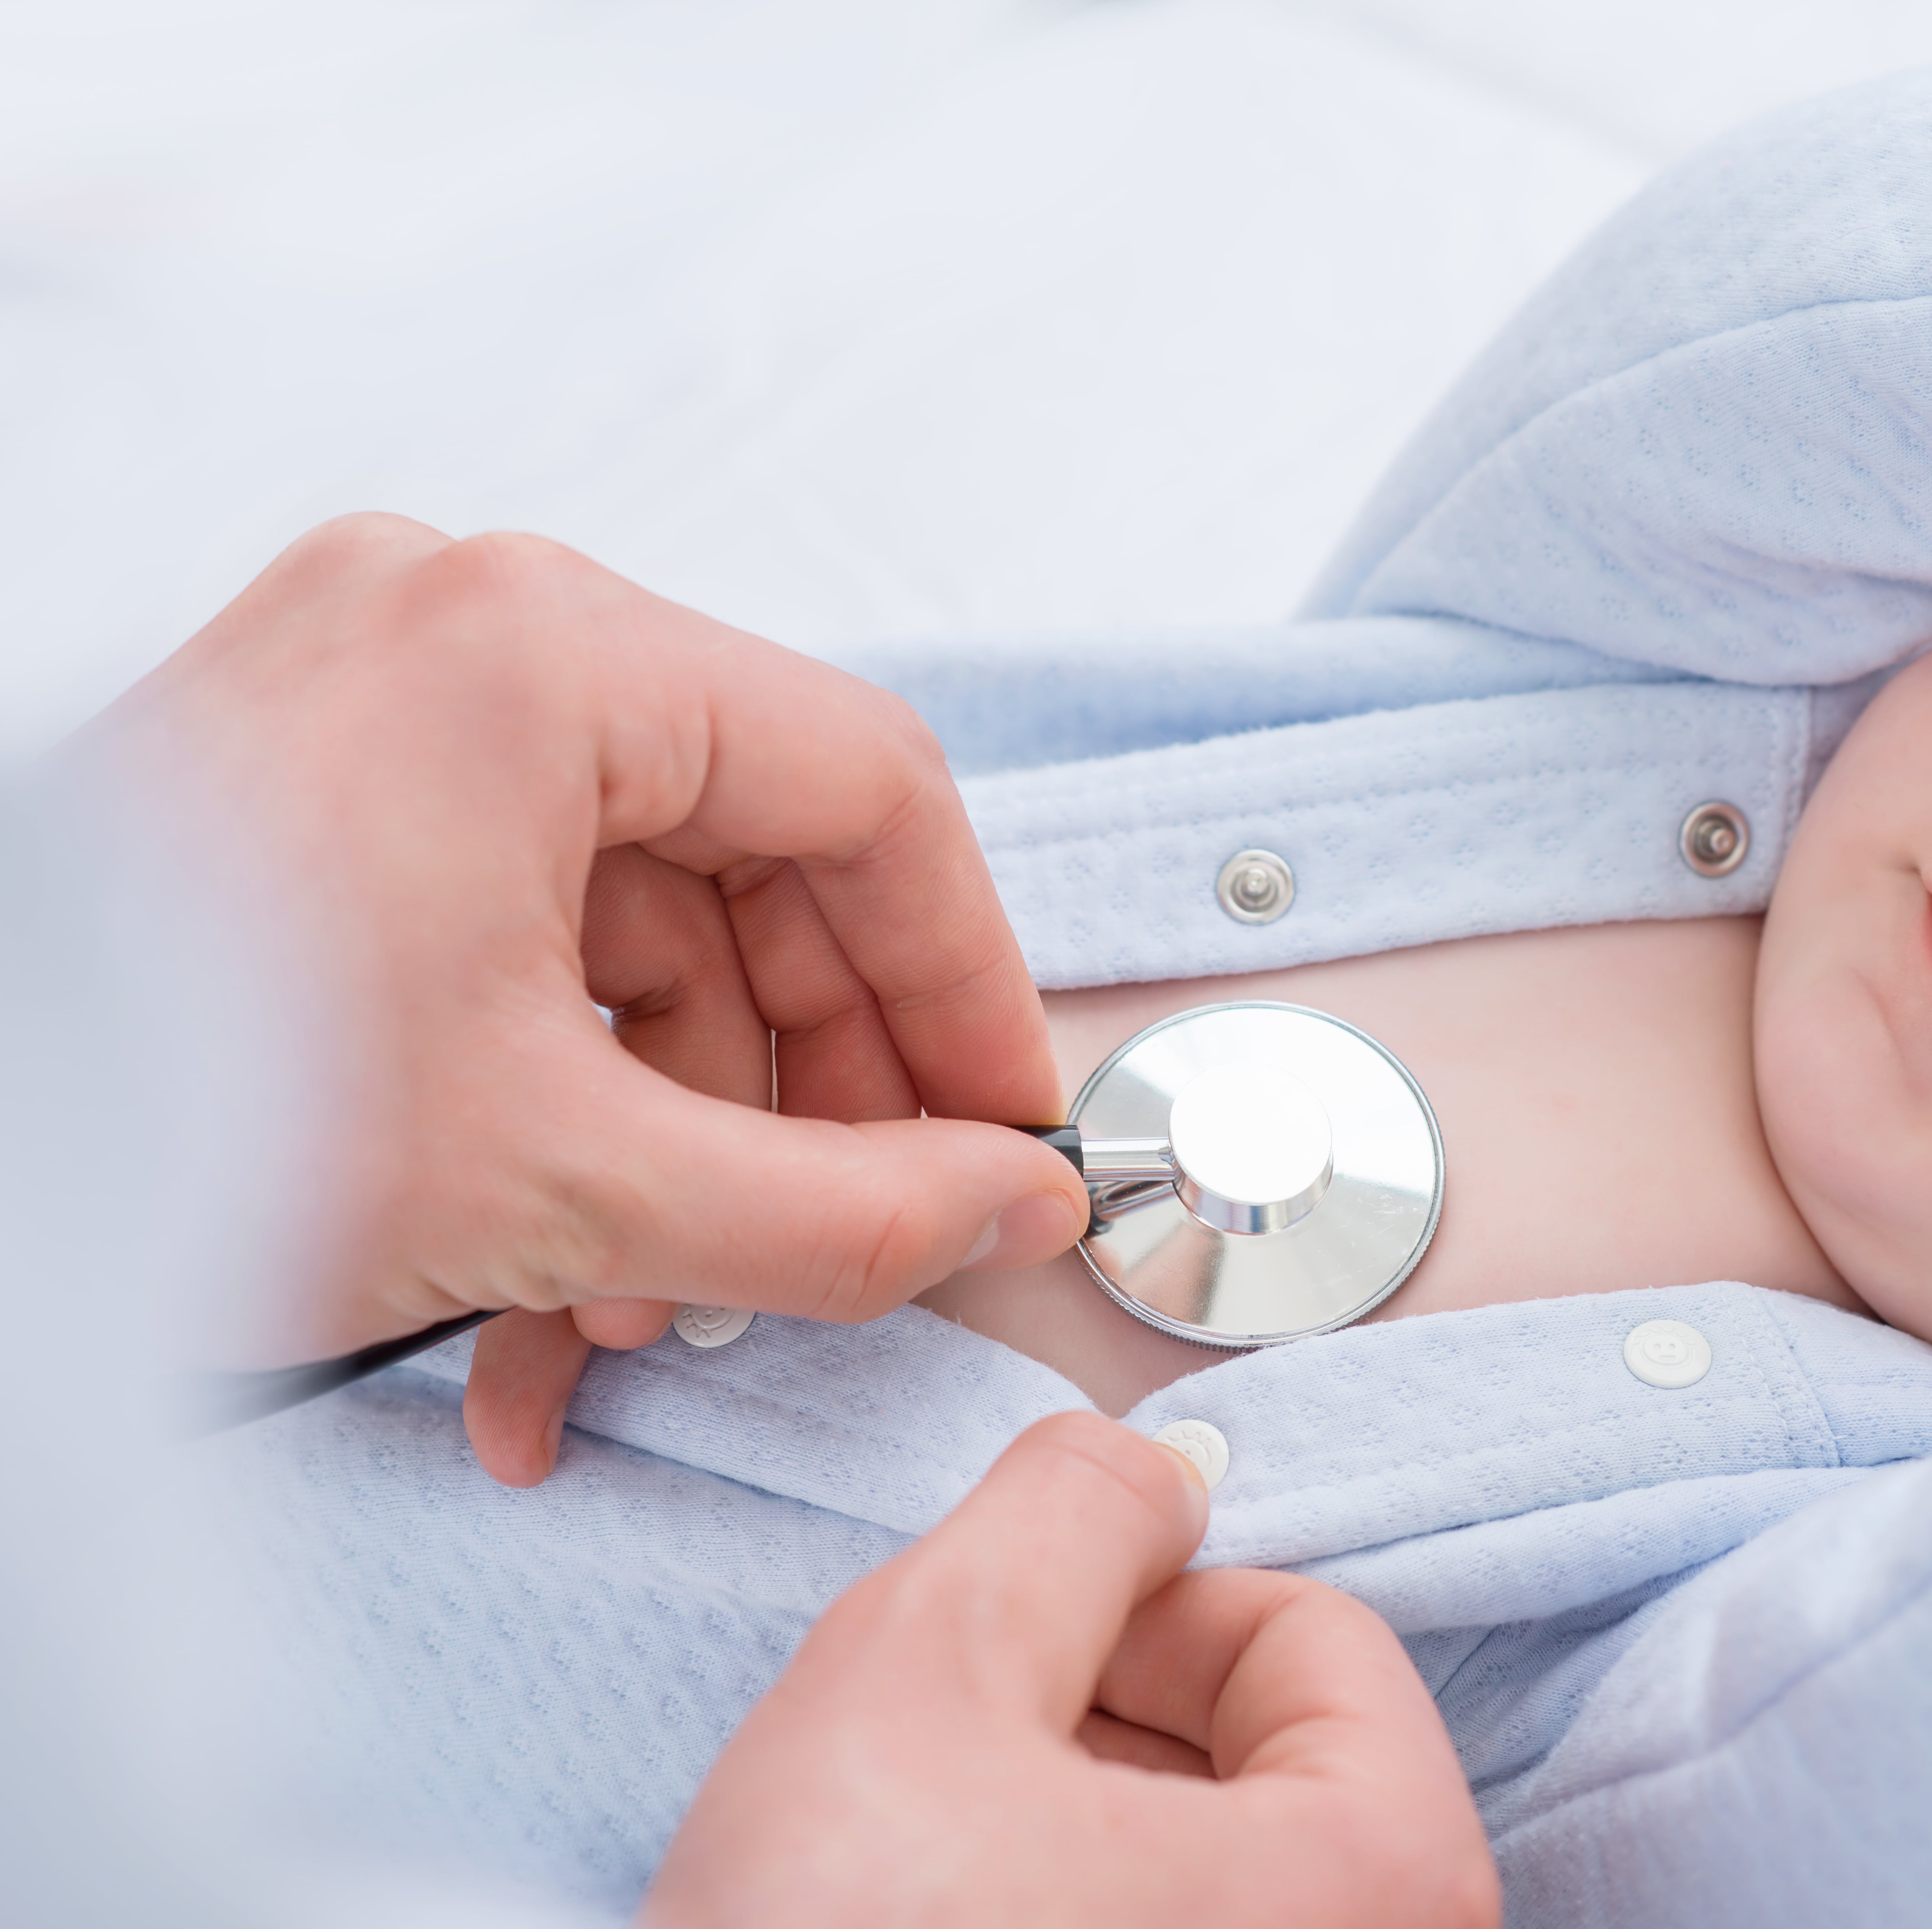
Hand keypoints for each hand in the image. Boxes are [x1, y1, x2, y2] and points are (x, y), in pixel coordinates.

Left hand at [93, 515, 1089, 1476]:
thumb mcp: (561, 1186)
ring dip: (665, 1135)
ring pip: (626, 920)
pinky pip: (506, 933)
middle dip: (798, 1089)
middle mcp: (454, 631)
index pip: (868, 793)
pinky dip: (545, 1102)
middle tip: (856, 1234)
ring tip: (644, 1312)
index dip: (963, 978)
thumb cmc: (168, 1119)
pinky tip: (539, 1285)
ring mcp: (367, 699)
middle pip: (748, 859)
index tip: (998, 1117)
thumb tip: (1006, 1201)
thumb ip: (839, 1209)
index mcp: (536, 651)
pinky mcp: (304, 788)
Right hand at [644, 1411, 1499, 1928]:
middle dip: (1113, 1728)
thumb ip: (1064, 1516)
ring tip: (929, 1875)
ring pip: (1215, 1891)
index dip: (1156, 1610)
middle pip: (1283, 1778)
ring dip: (1080, 1841)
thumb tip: (1146, 1474)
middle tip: (959, 1756)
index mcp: (1386, 1889)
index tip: (1033, 1645)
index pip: (1320, 1646)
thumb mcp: (925, 1659)